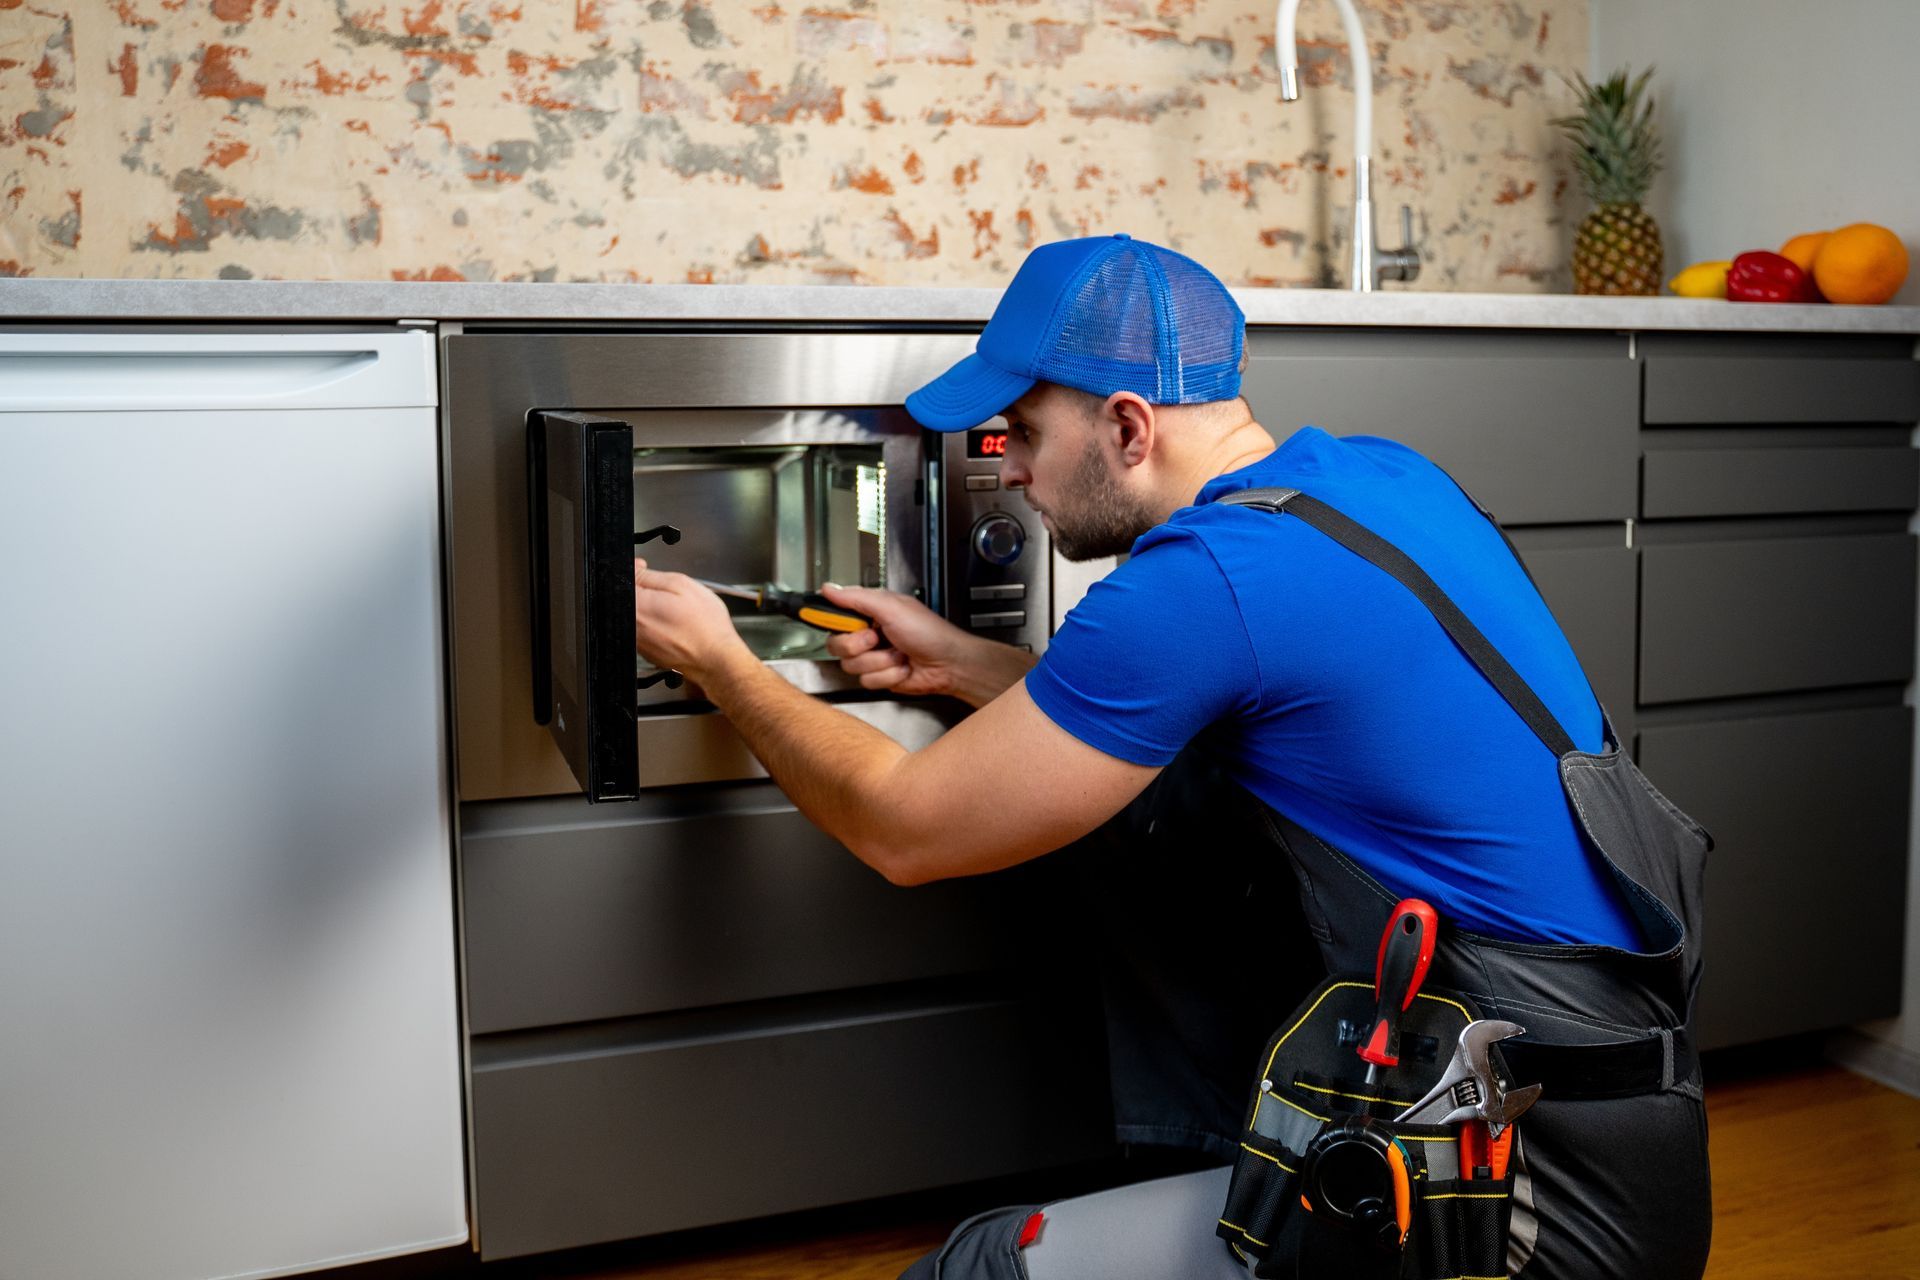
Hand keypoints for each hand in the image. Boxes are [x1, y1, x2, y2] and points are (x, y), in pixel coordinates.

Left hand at [633, 559, 752, 682]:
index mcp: (638, 606)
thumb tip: (634, 570)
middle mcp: (632, 627)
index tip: (645, 571)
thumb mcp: (681, 585)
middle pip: (627, 600)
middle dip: (644, 591)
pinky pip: (645, 632)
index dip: (635, 572)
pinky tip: (675, 626)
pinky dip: (657, 626)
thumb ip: (650, 576)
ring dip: (651, 610)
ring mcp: (638, 642)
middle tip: (667, 593)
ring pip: (637, 617)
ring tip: (675, 612)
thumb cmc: (705, 626)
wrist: (716, 659)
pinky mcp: (647, 653)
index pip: (622, 581)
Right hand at [820, 584, 985, 698]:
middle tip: (876, 638)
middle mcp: (868, 635)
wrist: (948, 664)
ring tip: (898, 653)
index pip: (836, 616)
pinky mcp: (879, 677)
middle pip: (837, 645)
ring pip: (851, 666)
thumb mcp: (892, 607)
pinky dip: (888, 675)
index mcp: (869, 613)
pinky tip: (902, 668)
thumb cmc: (929, 632)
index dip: (831, 621)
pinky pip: (867, 681)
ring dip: (879, 661)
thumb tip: (829, 588)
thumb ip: (857, 597)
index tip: (831, 622)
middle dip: (858, 645)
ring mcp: (873, 658)